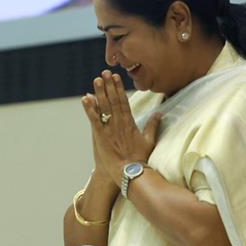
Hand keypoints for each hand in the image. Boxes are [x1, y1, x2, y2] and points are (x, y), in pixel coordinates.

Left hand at [82, 71, 159, 186]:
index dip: (119, 88)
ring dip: (99, 93)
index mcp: (130, 122)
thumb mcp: (149, 141)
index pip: (123, 101)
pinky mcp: (101, 136)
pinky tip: (85, 98)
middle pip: (113, 100)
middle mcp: (119, 123)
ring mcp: (110, 128)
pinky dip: (89, 109)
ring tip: (96, 80)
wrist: (130, 173)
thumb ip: (152, 125)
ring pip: (104, 107)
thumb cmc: (139, 159)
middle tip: (104, 72)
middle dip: (109, 86)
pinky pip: (94, 119)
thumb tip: (160, 113)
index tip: (115, 77)